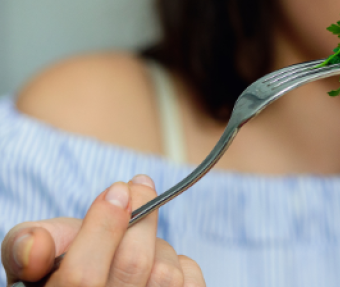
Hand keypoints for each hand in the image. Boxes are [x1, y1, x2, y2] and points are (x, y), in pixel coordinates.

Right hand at [2, 175, 205, 285]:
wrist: (87, 286)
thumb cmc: (59, 270)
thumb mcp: (29, 258)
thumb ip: (25, 246)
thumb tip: (37, 244)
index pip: (82, 276)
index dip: (103, 228)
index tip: (117, 190)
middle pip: (133, 265)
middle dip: (140, 216)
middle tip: (139, 186)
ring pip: (164, 272)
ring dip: (158, 245)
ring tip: (140, 239)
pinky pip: (190, 279)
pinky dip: (180, 262)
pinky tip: (159, 261)